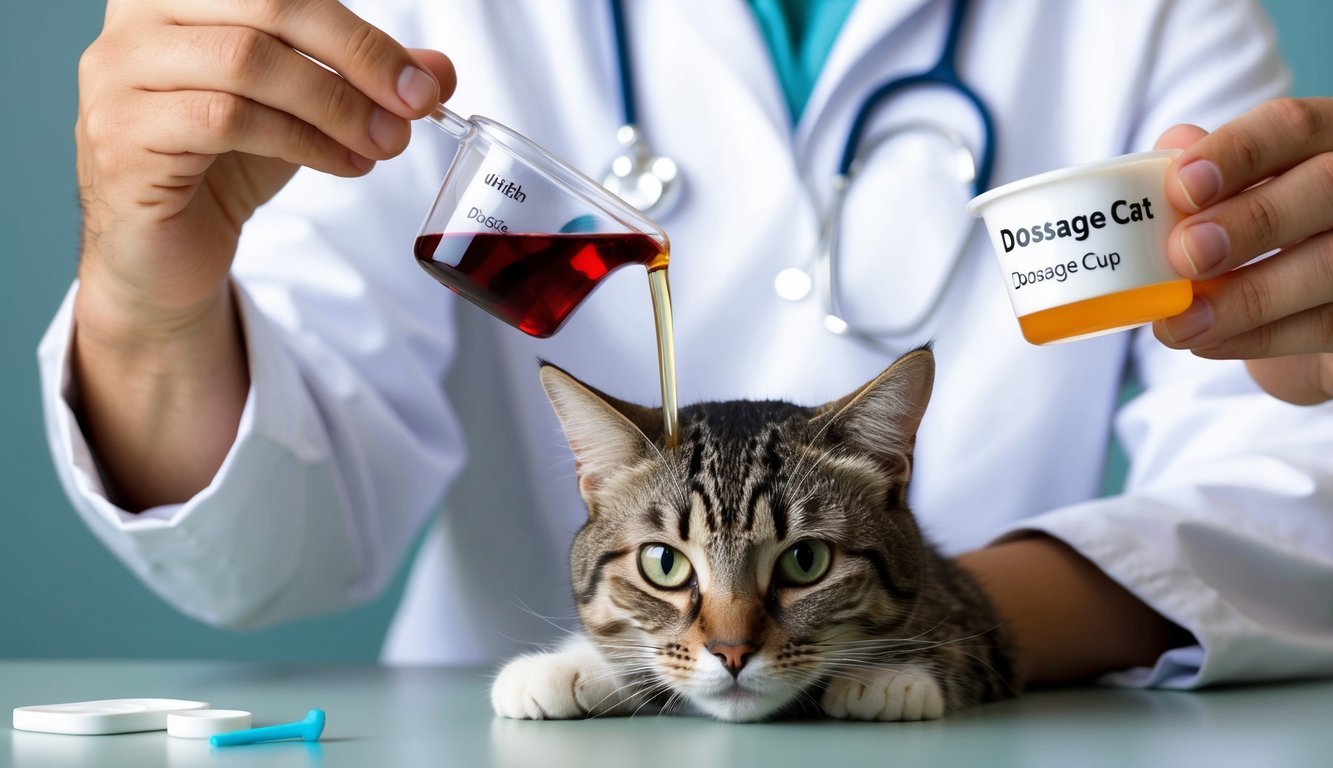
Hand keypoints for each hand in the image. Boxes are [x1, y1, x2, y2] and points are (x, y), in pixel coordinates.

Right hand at [76, 0, 456, 330]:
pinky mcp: (120, 136)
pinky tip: (343, 165)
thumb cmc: (229, 164)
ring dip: (334, 106)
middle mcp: (136, 20)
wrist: (168, 251)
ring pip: (247, 62)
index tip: (420, 84)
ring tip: (382, 145)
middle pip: (267, 7)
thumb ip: (365, 81)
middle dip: (356, 59)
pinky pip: (225, 119)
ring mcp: (119, 75)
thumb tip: (438, 71)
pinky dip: (302, 141)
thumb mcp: (310, 111)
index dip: (358, 33)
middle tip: (413, 109)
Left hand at [1150, 98, 1332, 404]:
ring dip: (1245, 296)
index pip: (1292, 126)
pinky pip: (1325, 325)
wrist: (1298, 319)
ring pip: (1328, 264)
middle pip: (1323, 186)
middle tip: (1184, 253)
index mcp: (1324, 141)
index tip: (1181, 186)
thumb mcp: (1228, 205)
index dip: (1236, 152)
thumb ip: (1204, 176)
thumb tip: (1172, 147)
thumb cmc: (1255, 242)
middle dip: (1248, 221)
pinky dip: (1258, 337)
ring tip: (1180, 320)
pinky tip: (1206, 341)